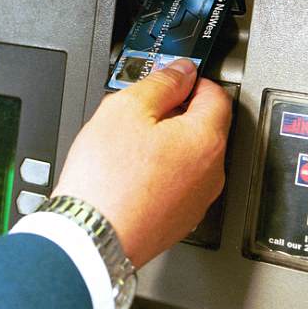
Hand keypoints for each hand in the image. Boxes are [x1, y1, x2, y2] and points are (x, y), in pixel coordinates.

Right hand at [52, 59, 231, 267]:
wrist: (91, 237)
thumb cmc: (107, 181)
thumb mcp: (126, 109)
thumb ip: (161, 83)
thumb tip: (180, 71)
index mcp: (206, 140)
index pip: (215, 93)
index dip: (190, 79)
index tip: (172, 78)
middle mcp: (211, 173)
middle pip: (204, 126)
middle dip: (176, 113)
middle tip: (141, 113)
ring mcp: (197, 200)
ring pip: (189, 156)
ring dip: (167, 144)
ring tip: (129, 147)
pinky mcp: (180, 220)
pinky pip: (177, 183)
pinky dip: (161, 172)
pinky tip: (131, 173)